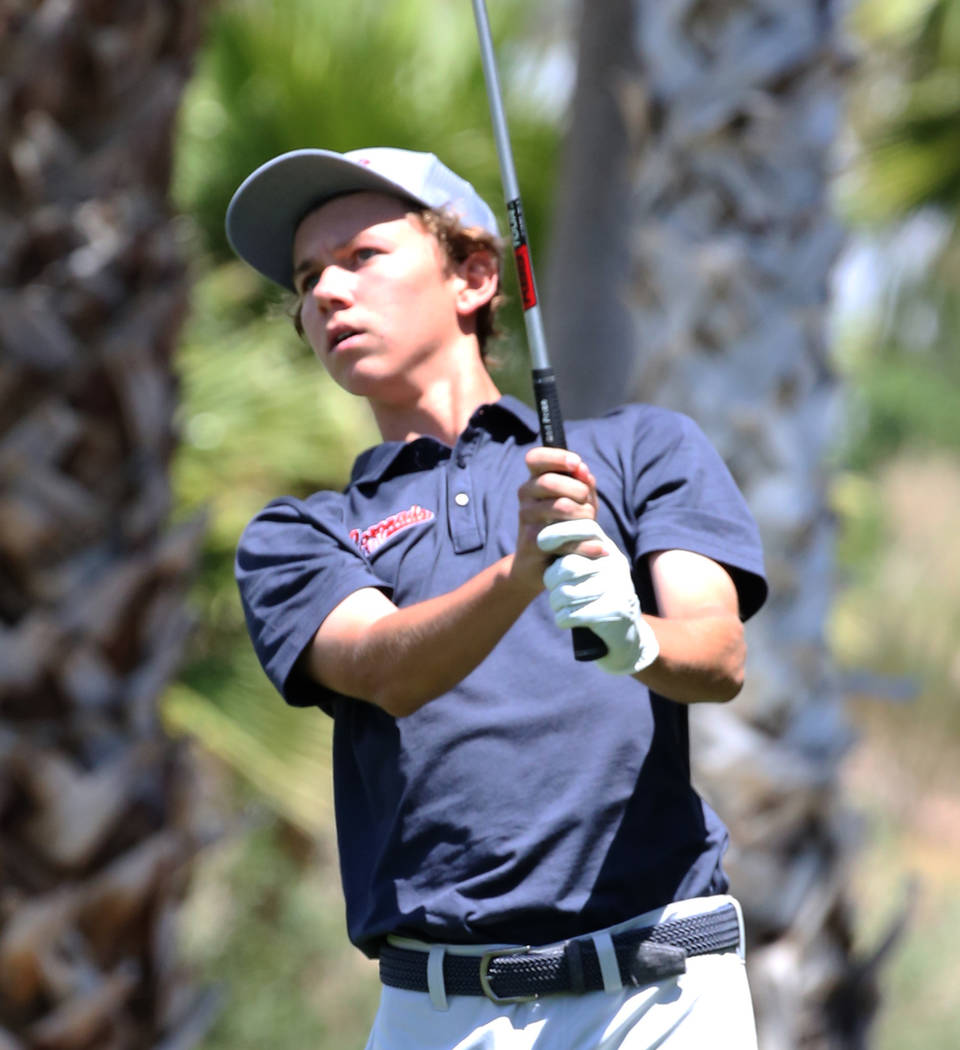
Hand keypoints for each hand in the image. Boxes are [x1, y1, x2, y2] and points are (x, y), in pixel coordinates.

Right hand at [509, 448, 597, 594]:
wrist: (540, 566)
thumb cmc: (563, 527)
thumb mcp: (578, 503)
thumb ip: (583, 484)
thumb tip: (583, 470)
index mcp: (534, 481)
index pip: (535, 458)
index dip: (556, 457)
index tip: (577, 464)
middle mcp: (525, 497)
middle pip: (549, 482)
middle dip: (578, 492)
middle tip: (587, 507)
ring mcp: (526, 520)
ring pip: (561, 508)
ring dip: (585, 518)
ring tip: (590, 528)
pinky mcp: (532, 543)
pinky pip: (565, 539)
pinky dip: (587, 544)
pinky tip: (599, 549)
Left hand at [537, 520, 659, 674]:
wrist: (625, 630)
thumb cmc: (596, 592)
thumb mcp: (589, 566)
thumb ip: (572, 550)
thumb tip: (541, 535)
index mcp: (608, 549)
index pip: (586, 527)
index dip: (560, 531)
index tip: (541, 542)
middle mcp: (615, 564)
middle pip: (567, 566)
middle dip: (551, 580)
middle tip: (553, 588)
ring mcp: (617, 587)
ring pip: (565, 593)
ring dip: (555, 603)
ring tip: (560, 605)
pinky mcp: (613, 611)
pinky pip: (570, 615)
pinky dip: (562, 619)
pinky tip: (566, 619)